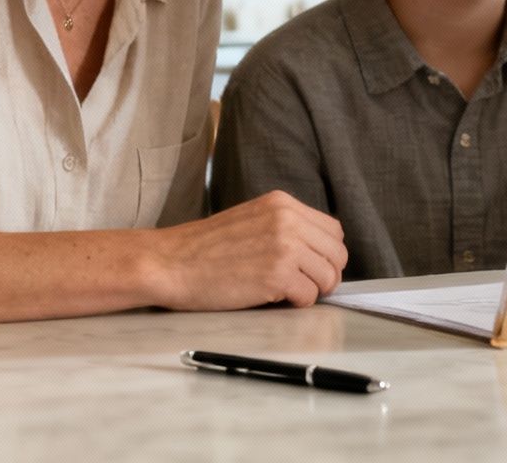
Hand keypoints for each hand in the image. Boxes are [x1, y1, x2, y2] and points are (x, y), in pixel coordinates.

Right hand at [145, 190, 347, 310]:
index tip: (312, 268)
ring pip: (329, 276)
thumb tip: (316, 252)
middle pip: (337, 253)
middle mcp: (288, 220)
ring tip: (286, 293)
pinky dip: (296, 303)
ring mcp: (285, 246)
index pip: (332, 230)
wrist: (168, 263)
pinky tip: (273, 298)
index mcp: (282, 203)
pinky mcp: (278, 274)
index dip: (326, 254)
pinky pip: (309, 296)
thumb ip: (283, 227)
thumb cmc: (203, 249)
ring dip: (312, 290)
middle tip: (305, 287)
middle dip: (326, 274)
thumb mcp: (250, 220)